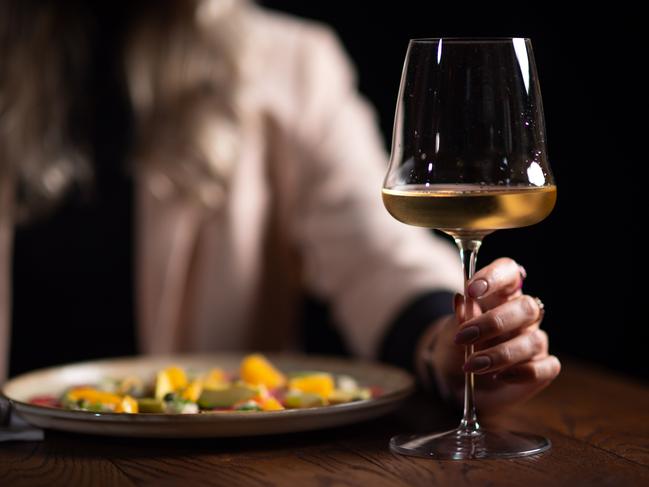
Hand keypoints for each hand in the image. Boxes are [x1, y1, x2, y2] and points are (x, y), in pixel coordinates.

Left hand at [417, 258, 560, 413]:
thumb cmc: (457, 347)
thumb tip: (462, 300)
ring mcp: (534, 340)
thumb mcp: (450, 331)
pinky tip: (499, 376)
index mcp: (500, 295)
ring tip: (473, 365)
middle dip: (494, 323)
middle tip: (464, 337)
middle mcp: (521, 315)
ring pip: (534, 340)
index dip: (495, 276)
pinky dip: (523, 373)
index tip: (472, 290)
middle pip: (526, 307)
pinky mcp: (542, 367)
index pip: (509, 271)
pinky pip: (548, 367)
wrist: (455, 380)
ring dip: (501, 354)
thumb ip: (458, 318)